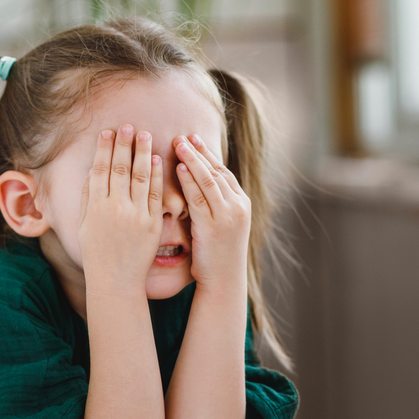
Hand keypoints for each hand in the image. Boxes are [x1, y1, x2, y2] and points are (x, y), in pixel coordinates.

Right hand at [78, 124, 163, 293]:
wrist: (115, 280)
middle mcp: (114, 208)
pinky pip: (155, 194)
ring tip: (144, 135)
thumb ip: (88, 197)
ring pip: (139, 177)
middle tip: (128, 126)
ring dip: (142, 153)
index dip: (104, 149)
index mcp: (96, 207)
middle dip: (124, 145)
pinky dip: (156, 175)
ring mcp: (135, 215)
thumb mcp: (85, 224)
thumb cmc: (97, 253)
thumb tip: (92, 170)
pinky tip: (157, 159)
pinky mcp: (152, 223)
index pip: (99, 170)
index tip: (108, 132)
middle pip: (119, 168)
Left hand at [173, 134, 250, 292]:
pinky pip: (200, 197)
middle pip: (216, 171)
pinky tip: (180, 168)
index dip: (207, 154)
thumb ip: (212, 206)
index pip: (222, 172)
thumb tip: (196, 188)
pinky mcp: (215, 225)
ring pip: (209, 180)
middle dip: (199, 151)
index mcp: (240, 204)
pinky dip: (190, 181)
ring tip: (178, 143)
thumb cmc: (216, 257)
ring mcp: (227, 215)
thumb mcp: (219, 226)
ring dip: (193, 159)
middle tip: (182, 135)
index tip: (193, 138)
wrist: (224, 282)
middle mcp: (237, 206)